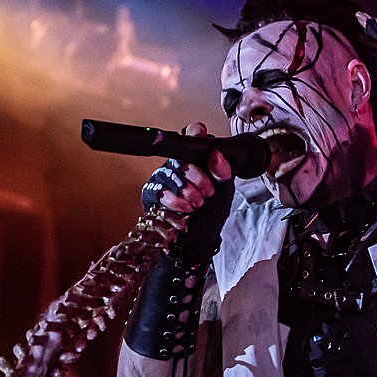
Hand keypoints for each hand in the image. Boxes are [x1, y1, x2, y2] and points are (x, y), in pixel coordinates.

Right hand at [141, 122, 233, 260]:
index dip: (196, 134)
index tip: (202, 137)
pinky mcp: (151, 194)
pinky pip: (157, 191)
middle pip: (180, 157)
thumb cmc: (212, 213)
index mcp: (197, 159)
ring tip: (198, 202)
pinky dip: (172, 200)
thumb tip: (217, 154)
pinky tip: (185, 209)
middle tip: (208, 191)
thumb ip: (223, 171)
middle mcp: (178, 165)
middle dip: (196, 174)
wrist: (200, 242)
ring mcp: (163, 178)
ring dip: (186, 189)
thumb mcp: (225, 191)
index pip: (192, 137)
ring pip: (168, 173)